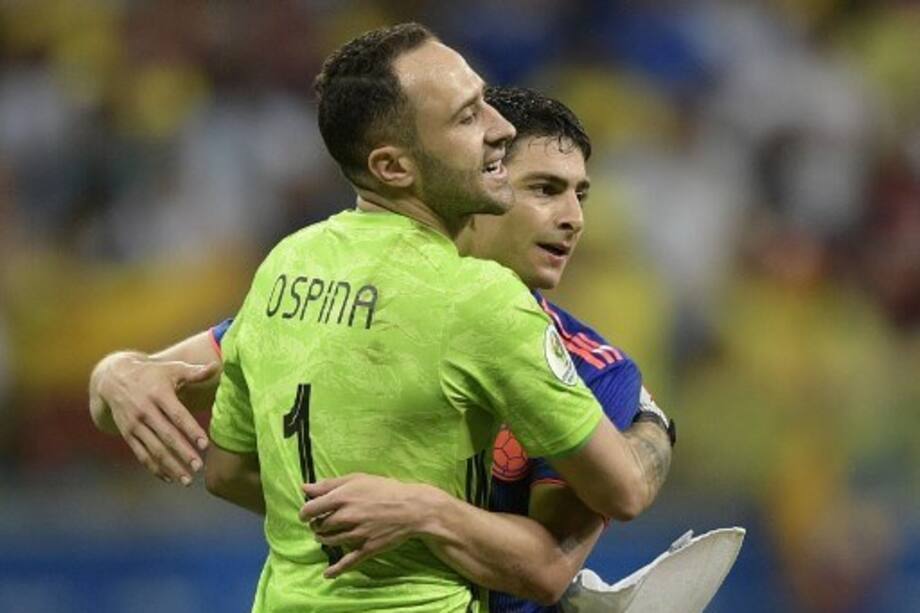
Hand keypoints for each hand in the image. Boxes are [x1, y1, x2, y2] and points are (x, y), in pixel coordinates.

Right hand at [95, 353, 219, 483]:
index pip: (177, 415)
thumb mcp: (171, 369)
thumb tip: (216, 366)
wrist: (113, 379)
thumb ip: (194, 372)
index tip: (205, 445)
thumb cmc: (151, 373)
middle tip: (199, 467)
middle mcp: (145, 411)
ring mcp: (134, 425)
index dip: (191, 430)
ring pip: (154, 449)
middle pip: (166, 436)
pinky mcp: (127, 435)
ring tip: (187, 480)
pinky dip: (154, 468)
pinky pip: (141, 454)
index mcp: (158, 394)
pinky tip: (169, 478)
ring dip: (170, 466)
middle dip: (183, 453)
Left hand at [300, 474, 431, 577]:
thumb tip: (305, 488)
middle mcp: (347, 516)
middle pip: (319, 526)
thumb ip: (329, 484)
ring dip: (324, 538)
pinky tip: (327, 574)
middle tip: (321, 522)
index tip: (307, 514)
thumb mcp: (357, 479)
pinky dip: (336, 569)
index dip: (305, 513)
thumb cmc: (385, 490)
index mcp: (342, 497)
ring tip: (327, 534)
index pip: (310, 509)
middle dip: (317, 525)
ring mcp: (356, 534)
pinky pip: (348, 561)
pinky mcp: (367, 548)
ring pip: (330, 541)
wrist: (412, 508)